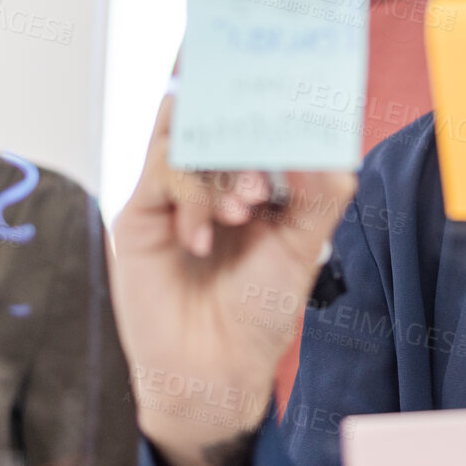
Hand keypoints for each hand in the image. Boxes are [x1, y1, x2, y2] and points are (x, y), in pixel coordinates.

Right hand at [109, 95, 355, 465]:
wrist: (216, 367)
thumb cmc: (260, 308)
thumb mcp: (303, 245)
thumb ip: (320, 193)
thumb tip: (324, 146)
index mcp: (252, 179)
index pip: (256, 122)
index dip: (271, 108)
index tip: (289, 97)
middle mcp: (211, 179)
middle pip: (217, 118)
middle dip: (245, 137)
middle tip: (262, 181)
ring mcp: (173, 192)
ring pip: (186, 136)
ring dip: (218, 167)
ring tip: (242, 209)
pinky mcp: (141, 214)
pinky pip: (160, 172)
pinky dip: (189, 197)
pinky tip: (201, 239)